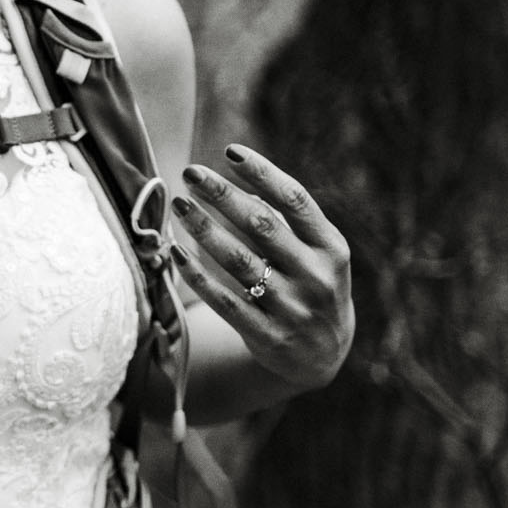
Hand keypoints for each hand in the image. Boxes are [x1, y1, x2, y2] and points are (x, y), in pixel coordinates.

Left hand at [170, 144, 353, 390]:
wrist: (322, 355)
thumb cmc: (310, 284)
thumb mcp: (316, 253)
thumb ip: (285, 221)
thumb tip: (234, 183)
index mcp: (331, 247)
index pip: (295, 200)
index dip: (262, 173)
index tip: (230, 152)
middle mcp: (316, 276)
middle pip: (262, 226)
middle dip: (223, 195)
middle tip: (190, 173)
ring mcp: (293, 308)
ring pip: (239, 261)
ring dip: (204, 229)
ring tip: (178, 204)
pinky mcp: (268, 336)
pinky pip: (225, 301)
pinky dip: (198, 276)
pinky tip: (176, 252)